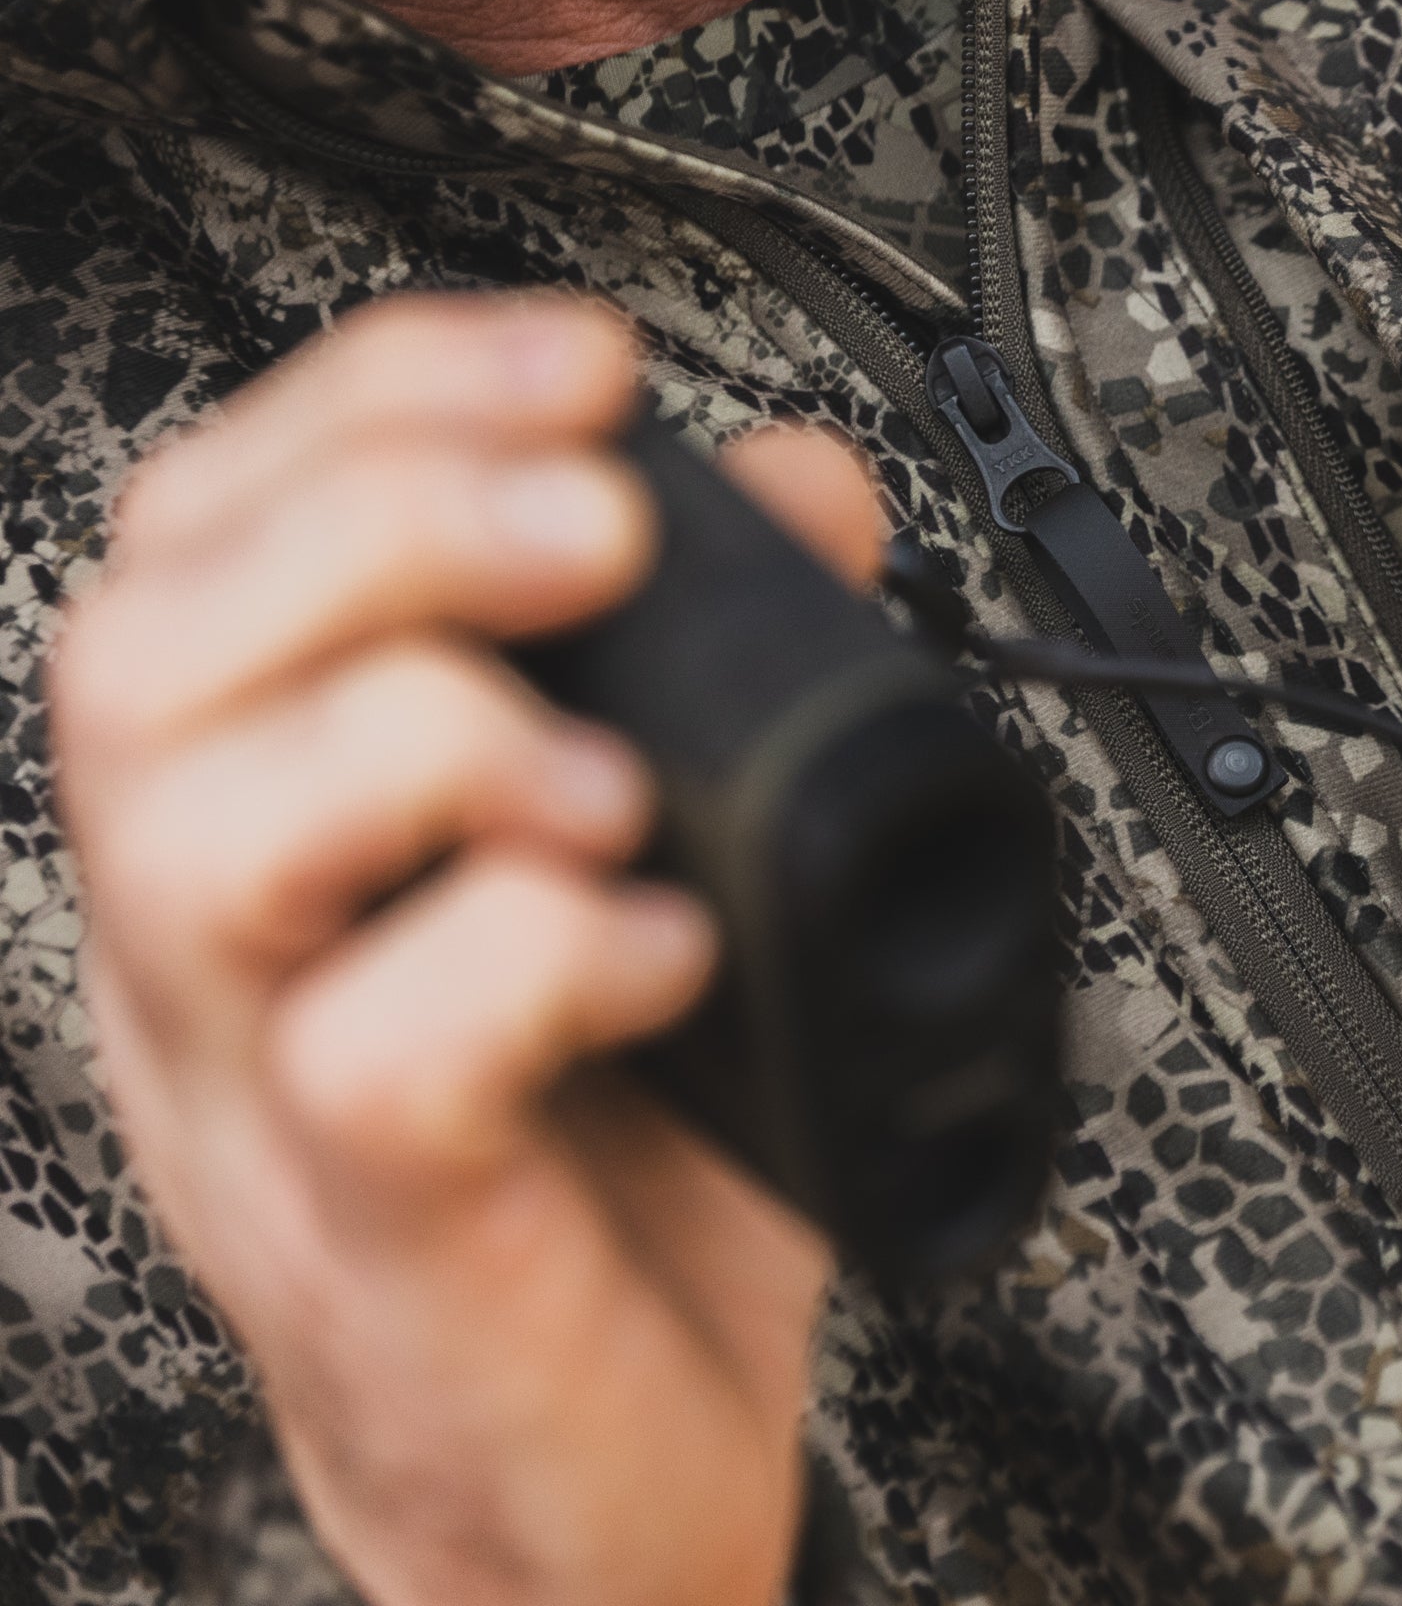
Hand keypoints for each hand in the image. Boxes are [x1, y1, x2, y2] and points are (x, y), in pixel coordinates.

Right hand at [52, 294, 888, 1605]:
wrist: (597, 1487)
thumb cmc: (623, 1180)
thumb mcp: (681, 877)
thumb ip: (728, 681)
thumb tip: (802, 490)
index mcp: (274, 823)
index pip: (213, 533)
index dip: (377, 396)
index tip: (580, 361)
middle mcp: (223, 942)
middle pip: (151, 642)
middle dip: (388, 511)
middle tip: (599, 524)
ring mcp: (262, 1091)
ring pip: (196, 823)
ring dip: (427, 727)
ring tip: (603, 774)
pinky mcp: (378, 1230)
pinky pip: (366, 1050)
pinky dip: (531, 954)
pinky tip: (658, 953)